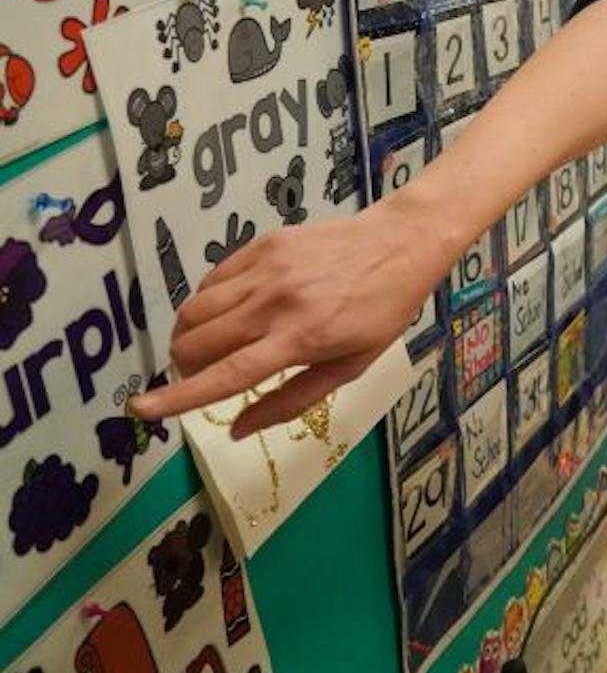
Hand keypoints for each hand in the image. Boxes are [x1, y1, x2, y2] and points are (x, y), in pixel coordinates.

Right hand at [131, 194, 453, 436]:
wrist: (401, 242)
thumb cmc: (382, 312)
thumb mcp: (350, 366)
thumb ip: (291, 400)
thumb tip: (235, 430)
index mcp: (301, 339)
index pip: (226, 375)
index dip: (178, 397)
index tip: (140, 409)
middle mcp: (276, 303)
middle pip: (196, 343)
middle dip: (185, 368)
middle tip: (206, 374)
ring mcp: (267, 269)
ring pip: (195, 311)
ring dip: (190, 336)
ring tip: (215, 345)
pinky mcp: (262, 244)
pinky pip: (211, 280)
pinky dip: (208, 303)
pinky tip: (232, 310)